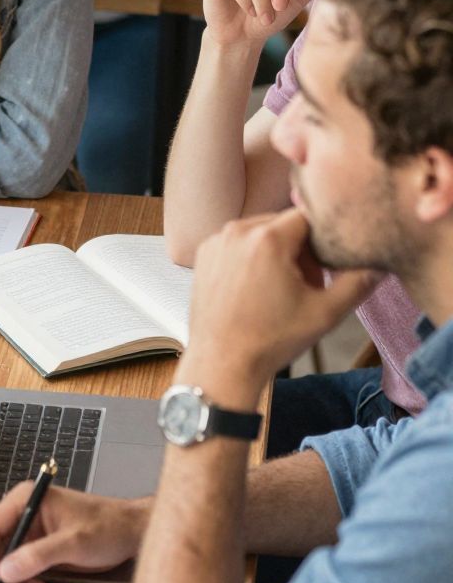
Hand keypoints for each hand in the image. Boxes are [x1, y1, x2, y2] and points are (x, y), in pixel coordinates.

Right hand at [0, 481, 146, 582]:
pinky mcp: (38, 549)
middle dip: (0, 576)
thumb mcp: (75, 542)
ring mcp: (30, 532)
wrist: (132, 532)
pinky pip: (20, 570)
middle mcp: (23, 514)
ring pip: (4, 564)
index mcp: (26, 500)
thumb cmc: (109, 526)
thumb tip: (6, 571)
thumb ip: (38, 555)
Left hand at [183, 208, 379, 399]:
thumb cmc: (270, 341)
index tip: (325, 268)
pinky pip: (239, 243)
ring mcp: (216, 241)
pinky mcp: (204, 254)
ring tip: (281, 289)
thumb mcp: (325, 313)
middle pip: (284, 223)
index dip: (323, 241)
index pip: (309, 217)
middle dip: (300, 248)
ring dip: (277, 252)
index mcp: (267, 238)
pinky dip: (252, 258)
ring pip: (261, 231)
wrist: (222, 365)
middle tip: (306, 284)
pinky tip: (257, 290)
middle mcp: (237, 231)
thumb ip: (359, 282)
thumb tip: (379, 264)